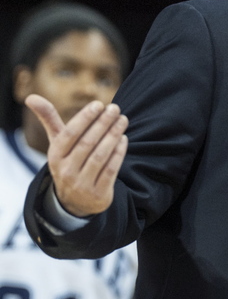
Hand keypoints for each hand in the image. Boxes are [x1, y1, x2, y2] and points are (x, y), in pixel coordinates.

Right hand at [25, 94, 128, 217]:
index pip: (70, 135)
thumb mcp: (58, 144)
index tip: (99, 104)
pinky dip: (119, 153)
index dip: (84, 119)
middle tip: (115, 108)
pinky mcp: (98, 194)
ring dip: (113, 136)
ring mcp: (82, 184)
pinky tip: (124, 139)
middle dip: (103, 124)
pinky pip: (111, 170)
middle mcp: (66, 171)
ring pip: (100, 156)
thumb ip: (49, 120)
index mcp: (55, 156)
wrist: (75, 202)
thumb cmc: (68, 162)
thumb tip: (32, 97)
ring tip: (123, 120)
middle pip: (87, 144)